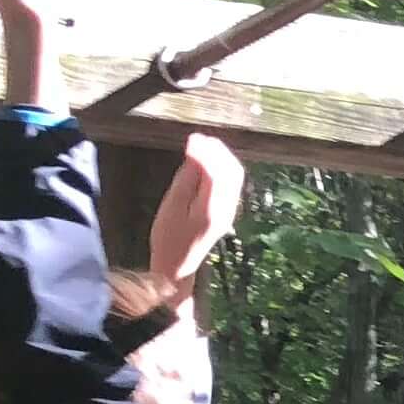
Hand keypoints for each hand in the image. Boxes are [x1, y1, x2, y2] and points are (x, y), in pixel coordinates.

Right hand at [150, 132, 246, 290]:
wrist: (178, 266)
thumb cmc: (168, 238)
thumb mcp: (172, 206)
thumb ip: (187, 179)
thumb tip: (196, 153)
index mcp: (211, 209)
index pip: (217, 172)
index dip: (207, 151)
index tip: (192, 137)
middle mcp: (226, 209)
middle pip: (232, 171)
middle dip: (218, 150)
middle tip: (198, 137)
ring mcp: (230, 211)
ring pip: (235, 176)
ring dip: (222, 157)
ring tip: (203, 143)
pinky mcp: (227, 212)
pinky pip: (231, 184)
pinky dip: (222, 168)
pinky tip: (208, 160)